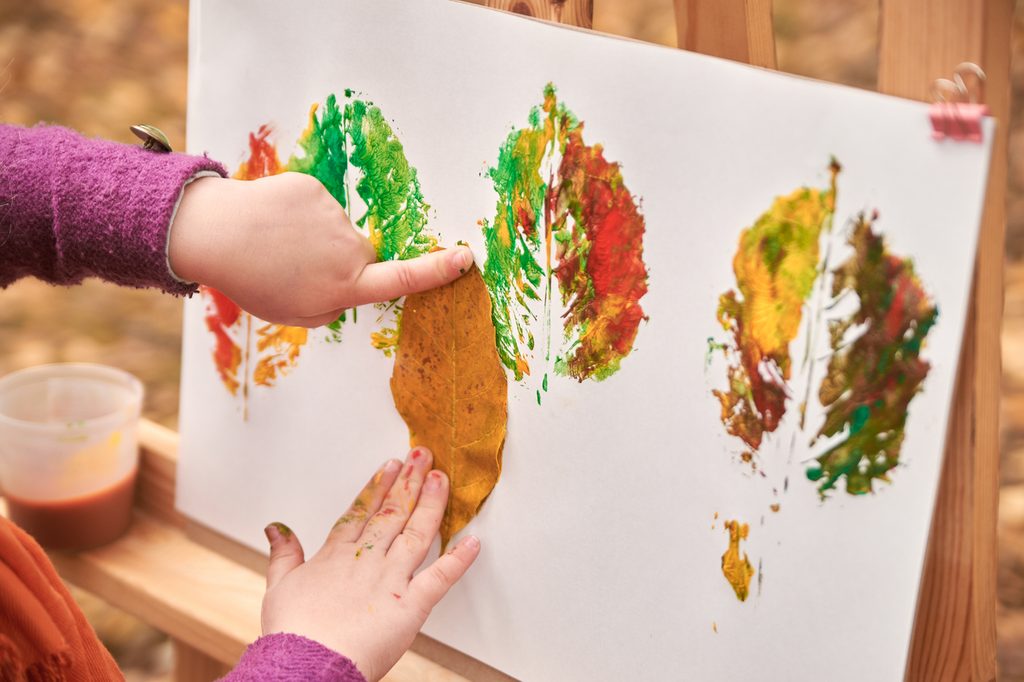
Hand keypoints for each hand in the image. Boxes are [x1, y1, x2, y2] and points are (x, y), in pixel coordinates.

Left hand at [167, 173, 472, 325]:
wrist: (211, 233)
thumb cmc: (253, 280)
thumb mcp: (297, 313)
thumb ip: (335, 304)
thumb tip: (353, 282)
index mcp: (344, 285)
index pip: (403, 281)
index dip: (437, 272)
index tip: (466, 258)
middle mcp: (346, 250)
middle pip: (363, 256)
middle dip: (340, 263)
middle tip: (295, 269)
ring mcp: (332, 216)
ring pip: (338, 230)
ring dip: (315, 238)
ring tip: (277, 245)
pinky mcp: (314, 188)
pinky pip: (319, 205)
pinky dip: (300, 213)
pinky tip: (273, 222)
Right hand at [260, 448, 480, 680]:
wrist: (307, 664)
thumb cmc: (293, 634)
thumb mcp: (278, 587)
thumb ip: (283, 553)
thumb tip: (276, 526)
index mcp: (336, 556)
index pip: (361, 511)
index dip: (378, 486)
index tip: (391, 465)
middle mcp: (366, 560)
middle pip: (391, 513)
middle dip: (408, 481)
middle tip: (422, 455)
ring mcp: (390, 579)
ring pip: (416, 533)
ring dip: (431, 504)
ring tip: (442, 479)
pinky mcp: (411, 605)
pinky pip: (441, 577)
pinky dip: (459, 559)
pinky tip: (474, 541)